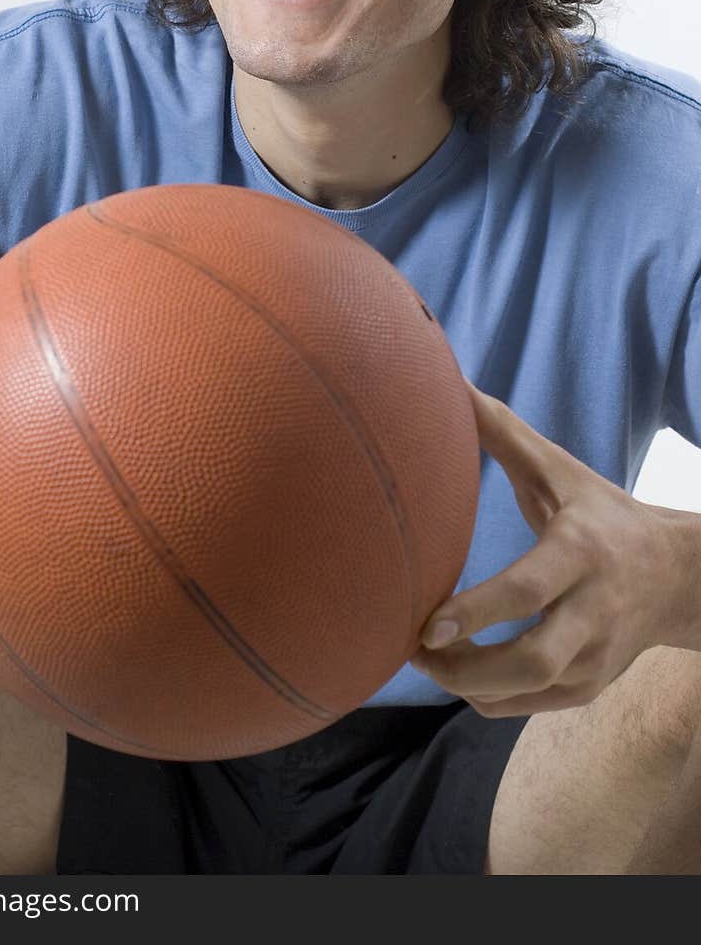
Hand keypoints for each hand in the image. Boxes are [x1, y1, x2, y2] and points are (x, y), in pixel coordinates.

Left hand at [412, 381, 700, 716]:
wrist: (678, 577)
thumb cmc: (602, 513)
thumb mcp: (560, 469)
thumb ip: (503, 432)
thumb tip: (449, 380)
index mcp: (581, 553)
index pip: (527, 590)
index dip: (476, 611)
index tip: (427, 624)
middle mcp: (592, 611)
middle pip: (530, 660)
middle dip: (463, 667)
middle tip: (412, 648)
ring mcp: (593, 657)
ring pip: (523, 694)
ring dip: (465, 685)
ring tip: (424, 656)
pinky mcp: (587, 686)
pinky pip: (526, 708)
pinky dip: (485, 697)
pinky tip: (456, 669)